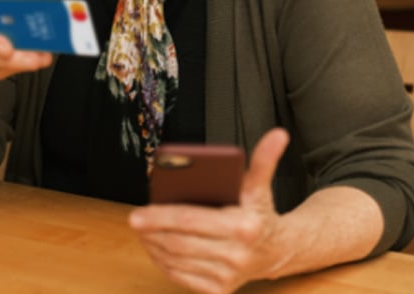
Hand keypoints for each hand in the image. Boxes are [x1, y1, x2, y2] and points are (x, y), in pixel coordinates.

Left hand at [129, 128, 289, 293]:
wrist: (277, 252)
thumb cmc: (259, 214)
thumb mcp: (259, 187)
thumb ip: (264, 160)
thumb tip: (278, 135)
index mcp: (244, 226)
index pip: (190, 220)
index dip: (160, 217)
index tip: (137, 214)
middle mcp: (236, 255)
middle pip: (178, 242)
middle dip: (151, 231)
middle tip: (135, 220)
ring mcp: (227, 276)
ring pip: (175, 260)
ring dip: (153, 245)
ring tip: (144, 231)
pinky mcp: (218, 290)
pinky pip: (180, 276)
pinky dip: (163, 262)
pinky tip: (157, 248)